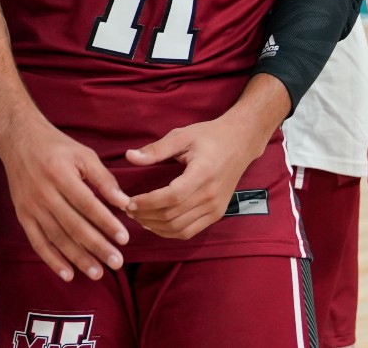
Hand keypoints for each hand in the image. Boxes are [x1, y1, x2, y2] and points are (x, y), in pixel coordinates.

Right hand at [0, 117, 130, 281]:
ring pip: (57, 237)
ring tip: (97, 273)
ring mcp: (31, 206)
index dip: (106, 222)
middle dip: (97, 246)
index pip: (87, 204)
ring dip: (77, 258)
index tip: (124, 238)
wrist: (18, 140)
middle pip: (73, 225)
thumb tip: (124, 203)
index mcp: (60, 174)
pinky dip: (52, 260)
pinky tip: (67, 274)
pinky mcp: (23, 215)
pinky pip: (37, 242)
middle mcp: (44, 193)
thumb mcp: (83, 154)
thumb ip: (104, 179)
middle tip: (117, 262)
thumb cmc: (56, 146)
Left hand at [124, 111, 269, 240]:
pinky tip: (155, 224)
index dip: (147, 203)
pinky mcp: (217, 214)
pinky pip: (190, 231)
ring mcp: (216, 208)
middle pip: (173, 215)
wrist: (240, 143)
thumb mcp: (182, 135)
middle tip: (127, 209)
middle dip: (146, 215)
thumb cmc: (210, 136)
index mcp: (203, 173)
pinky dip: (169, 232)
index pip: (171, 196)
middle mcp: (211, 195)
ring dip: (155, 226)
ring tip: (137, 217)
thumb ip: (156, 149)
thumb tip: (129, 156)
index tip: (128, 201)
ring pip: (180, 228)